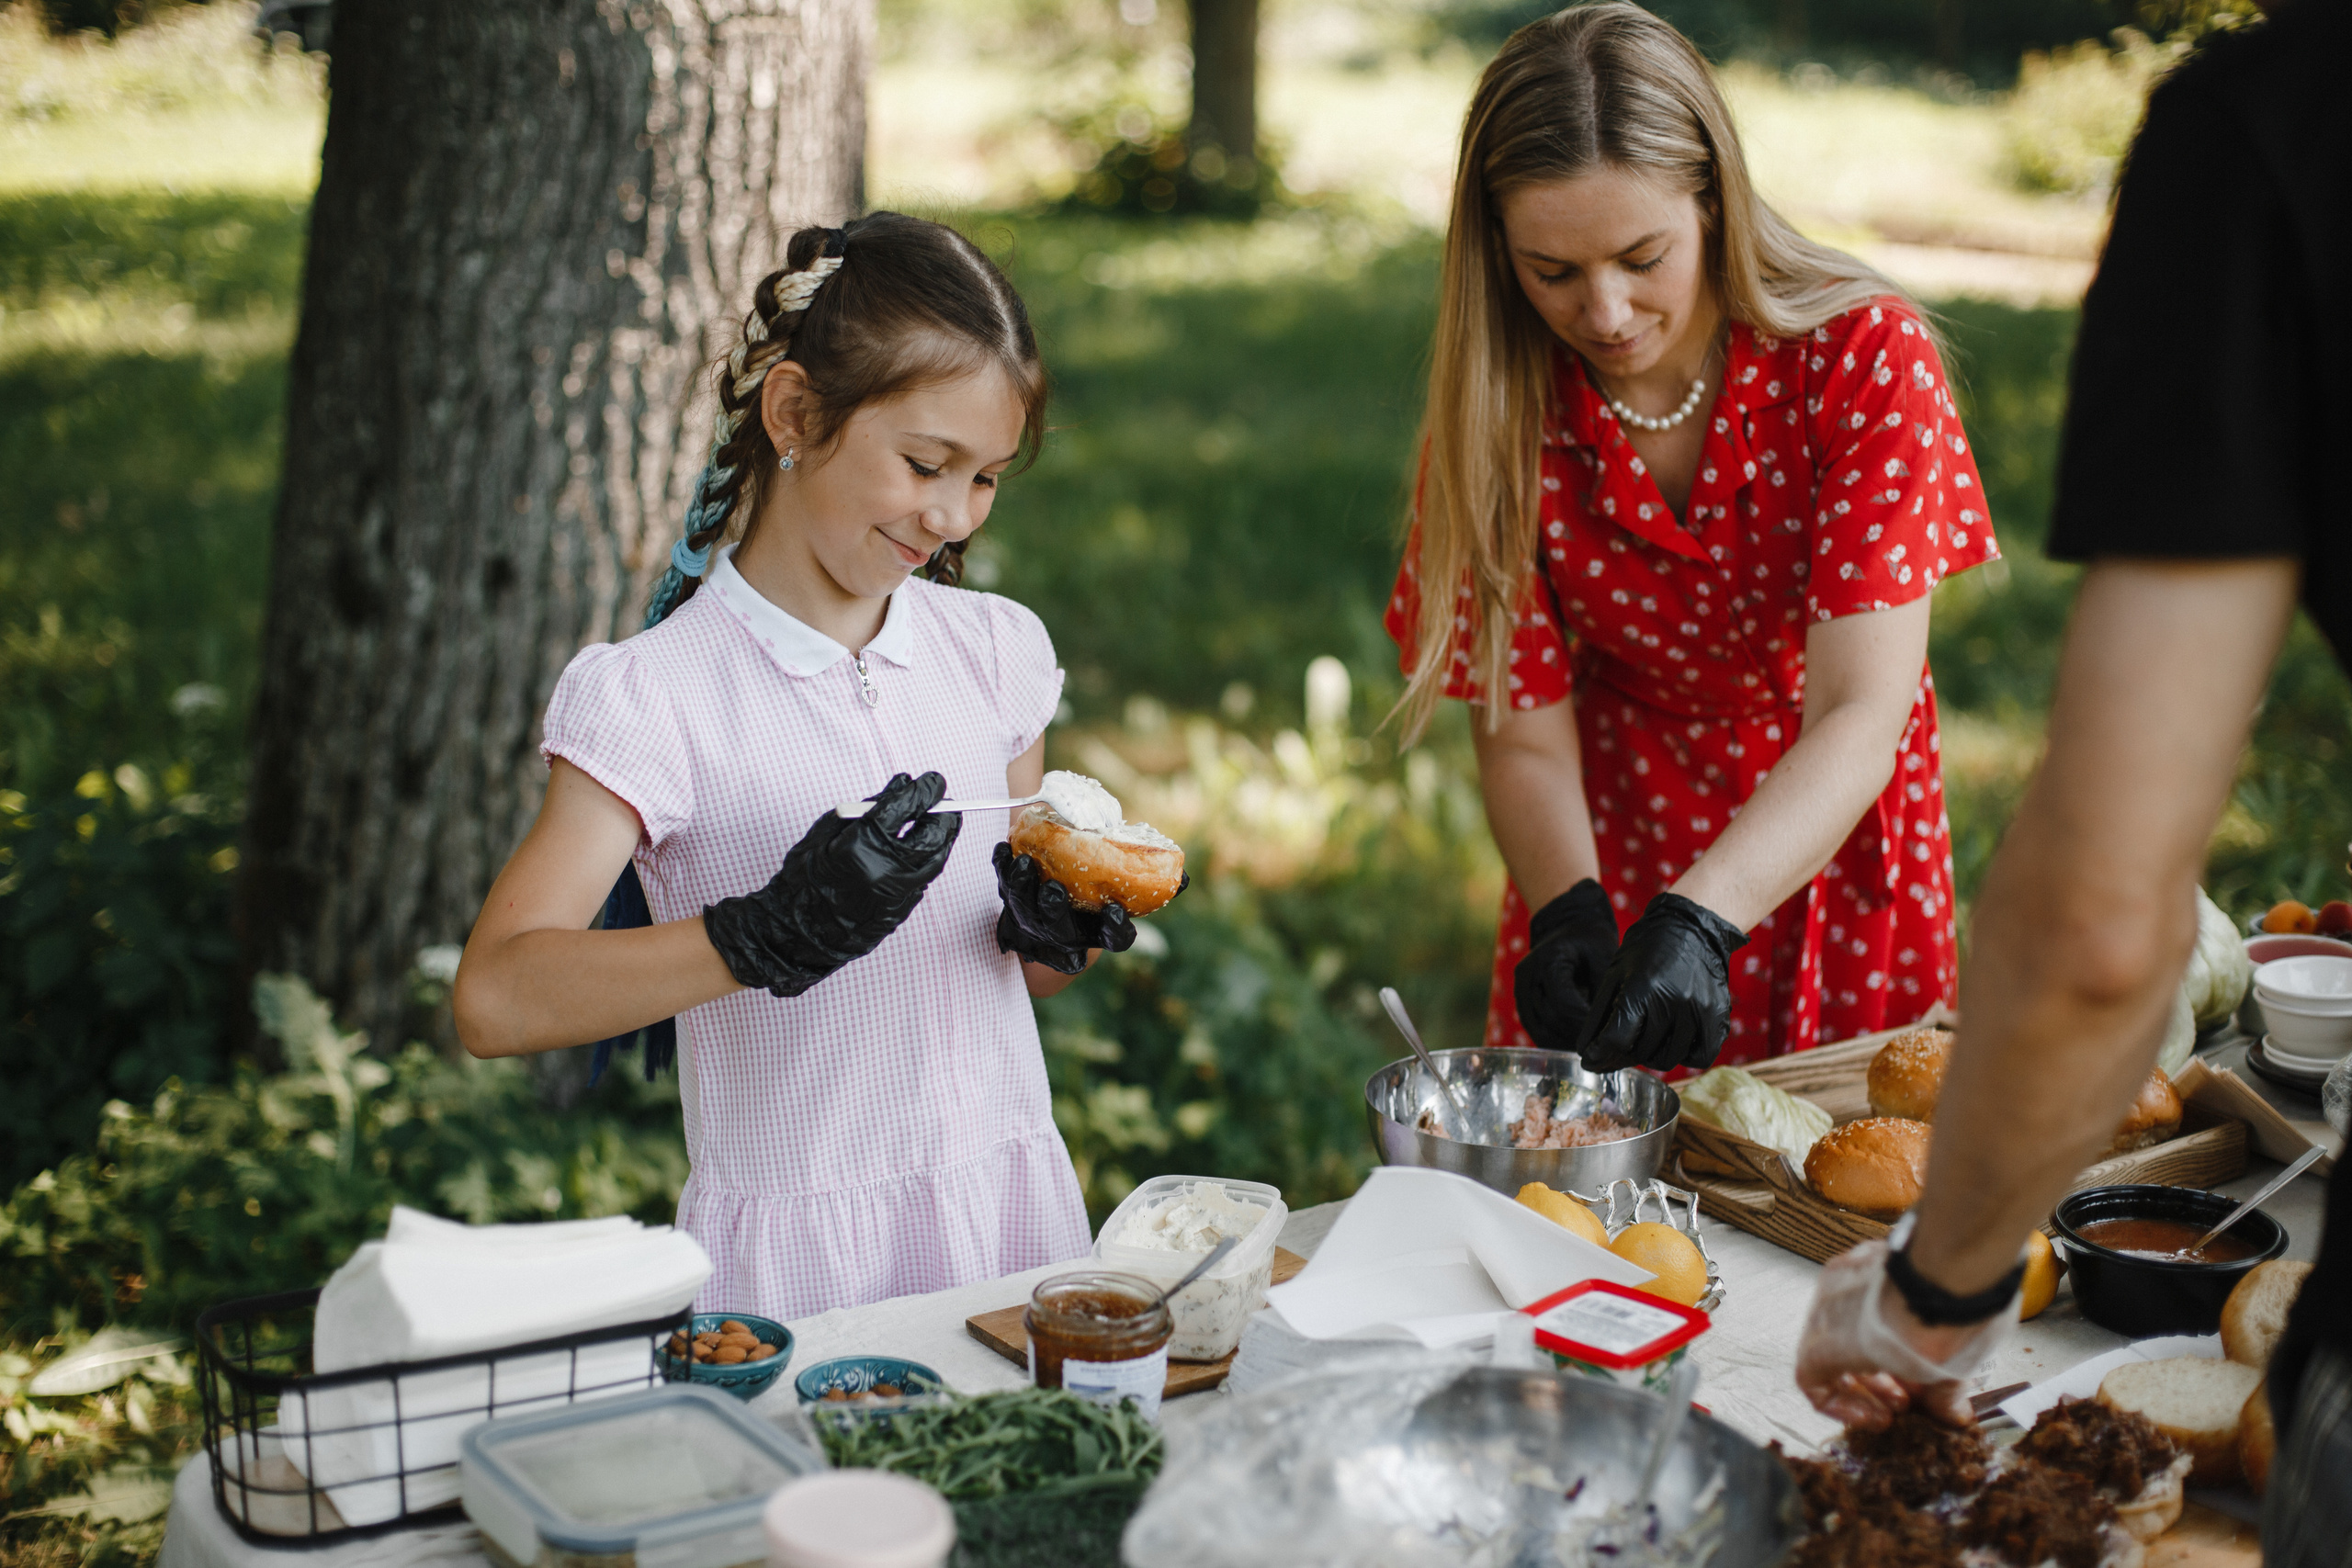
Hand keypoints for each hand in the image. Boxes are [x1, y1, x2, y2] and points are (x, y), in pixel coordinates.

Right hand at [703, 772, 959, 995]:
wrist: (797, 930)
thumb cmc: (805, 876)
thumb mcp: (827, 830)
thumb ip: (867, 806)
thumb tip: (901, 784)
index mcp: (861, 845)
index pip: (905, 808)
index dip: (925, 790)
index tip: (934, 781)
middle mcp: (884, 870)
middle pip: (931, 835)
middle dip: (944, 813)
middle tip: (944, 801)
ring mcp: (896, 894)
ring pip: (936, 859)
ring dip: (943, 837)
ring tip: (941, 822)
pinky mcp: (901, 910)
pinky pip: (925, 879)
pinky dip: (930, 860)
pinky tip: (924, 850)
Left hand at [993, 843, 1172, 974]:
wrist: (1051, 928)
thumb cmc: (1095, 908)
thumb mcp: (1124, 901)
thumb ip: (1150, 887)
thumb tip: (1184, 878)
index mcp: (1097, 934)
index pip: (1112, 938)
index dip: (1113, 929)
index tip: (1113, 914)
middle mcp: (1064, 935)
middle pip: (1056, 927)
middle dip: (1052, 910)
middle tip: (1052, 890)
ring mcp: (1034, 921)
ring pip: (1024, 909)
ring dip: (1021, 887)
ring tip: (1023, 864)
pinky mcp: (1012, 903)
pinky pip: (1004, 887)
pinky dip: (1002, 867)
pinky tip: (1004, 849)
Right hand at [1513, 879, 1619, 1051]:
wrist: (1565, 927)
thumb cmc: (1589, 940)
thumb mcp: (1604, 955)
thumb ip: (1605, 988)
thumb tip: (1615, 1024)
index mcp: (1547, 961)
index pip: (1563, 1002)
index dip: (1584, 1023)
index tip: (1606, 1035)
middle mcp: (1527, 977)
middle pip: (1551, 1019)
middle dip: (1577, 1036)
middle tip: (1602, 1048)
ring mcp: (1520, 992)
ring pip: (1540, 1030)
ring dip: (1565, 1043)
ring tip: (1591, 1049)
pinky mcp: (1522, 1003)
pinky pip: (1537, 1030)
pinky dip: (1556, 1040)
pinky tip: (1575, 1045)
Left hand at [1570, 891, 1747, 1072]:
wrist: (1691, 928)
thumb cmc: (1647, 950)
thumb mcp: (1615, 974)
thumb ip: (1599, 1016)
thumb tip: (1586, 1055)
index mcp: (1642, 987)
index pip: (1615, 1039)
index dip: (1598, 1053)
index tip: (1591, 1058)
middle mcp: (1673, 1000)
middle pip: (1640, 1052)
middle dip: (1625, 1051)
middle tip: (1624, 1039)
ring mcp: (1699, 1010)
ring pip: (1668, 1060)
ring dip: (1653, 1055)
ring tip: (1648, 1036)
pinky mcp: (1718, 1017)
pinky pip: (1700, 1058)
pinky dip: (1684, 1056)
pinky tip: (1674, 1040)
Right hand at [1795, 1237, 2007, 1430]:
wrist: (1949, 1275)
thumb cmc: (1929, 1326)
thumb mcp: (1937, 1379)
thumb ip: (1938, 1400)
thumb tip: (1950, 1411)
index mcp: (1824, 1343)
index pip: (1812, 1381)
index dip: (1843, 1407)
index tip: (1875, 1417)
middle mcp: (1825, 1305)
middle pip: (1833, 1351)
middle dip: (1870, 1382)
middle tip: (1900, 1398)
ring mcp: (1845, 1274)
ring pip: (1852, 1319)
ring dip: (1880, 1348)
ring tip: (1916, 1365)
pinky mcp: (1871, 1253)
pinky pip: (1870, 1291)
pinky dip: (1888, 1313)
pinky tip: (1917, 1323)